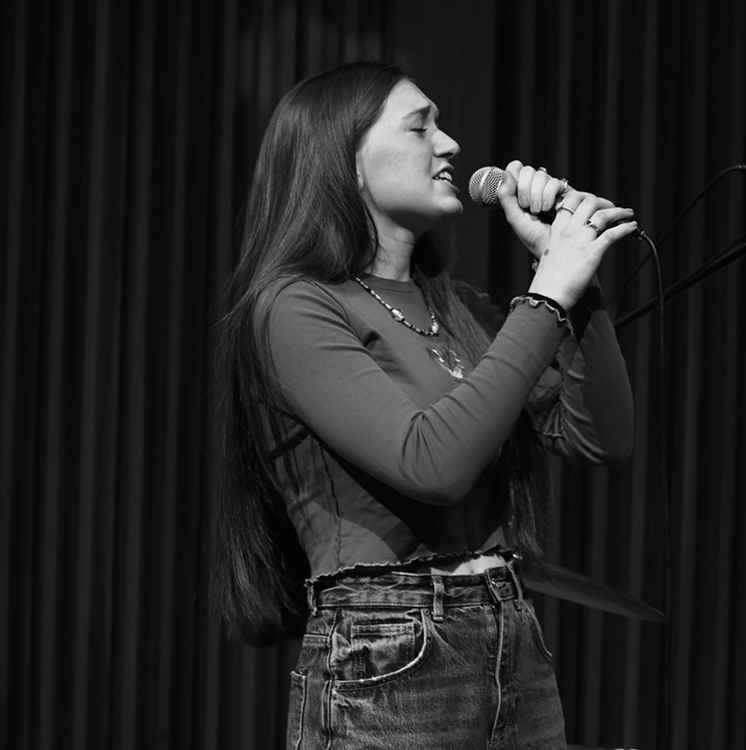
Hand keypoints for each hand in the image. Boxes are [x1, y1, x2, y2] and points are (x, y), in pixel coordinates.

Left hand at [496, 161, 569, 257]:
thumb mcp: (516, 219)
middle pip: (529, 171)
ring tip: (540, 212)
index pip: (518, 170)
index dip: (514, 176)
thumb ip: (507, 198)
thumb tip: (504, 174)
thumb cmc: (536, 238)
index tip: (515, 193)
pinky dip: (549, 196)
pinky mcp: (572, 191)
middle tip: (528, 207)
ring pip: (542, 175)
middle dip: (525, 190)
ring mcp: (558, 189)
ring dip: (537, 195)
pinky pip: (555, 183)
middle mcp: (543, 187)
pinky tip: (552, 209)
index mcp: (528, 191)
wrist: (557, 251)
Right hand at [529, 189, 637, 309]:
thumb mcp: (549, 255)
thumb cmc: (547, 280)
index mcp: (557, 230)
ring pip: (603, 215)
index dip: (585, 198)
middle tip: (612, 208)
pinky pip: (613, 234)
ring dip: (619, 212)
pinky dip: (626, 228)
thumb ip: (560, 246)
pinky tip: (632, 227)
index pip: (571, 201)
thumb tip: (568, 248)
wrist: (547, 294)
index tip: (594, 203)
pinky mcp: (593, 252)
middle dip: (604, 202)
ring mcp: (581, 240)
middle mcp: (569, 231)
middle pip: (589, 203)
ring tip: (628, 214)